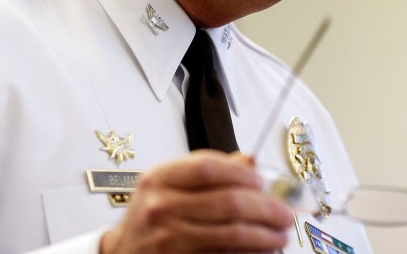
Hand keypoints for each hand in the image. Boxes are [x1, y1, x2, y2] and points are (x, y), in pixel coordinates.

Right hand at [99, 150, 294, 252]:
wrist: (122, 251)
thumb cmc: (149, 215)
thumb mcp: (168, 184)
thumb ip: (206, 171)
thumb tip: (248, 162)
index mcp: (160, 179)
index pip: (209, 167)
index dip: (242, 173)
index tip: (262, 181)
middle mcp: (162, 207)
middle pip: (228, 201)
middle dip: (266, 207)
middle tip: (285, 213)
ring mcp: (170, 238)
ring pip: (232, 233)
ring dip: (265, 235)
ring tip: (281, 234)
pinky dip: (250, 253)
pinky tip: (263, 251)